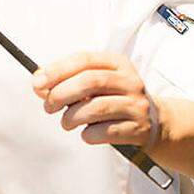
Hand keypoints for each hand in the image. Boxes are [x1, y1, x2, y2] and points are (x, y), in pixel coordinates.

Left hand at [32, 52, 160, 149]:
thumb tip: (39, 84)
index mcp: (118, 64)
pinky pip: (104, 132)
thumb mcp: (98, 84)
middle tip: (49, 106)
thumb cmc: (117, 100)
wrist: (156, 123)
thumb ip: (68, 81)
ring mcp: (136, 105)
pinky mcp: (137, 128)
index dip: (58, 70)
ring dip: (72, 117)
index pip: (84, 60)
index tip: (37, 83)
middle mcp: (130, 81)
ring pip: (96, 108)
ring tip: (66, 123)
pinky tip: (87, 133)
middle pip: (90, 81)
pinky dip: (88, 134)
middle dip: (61, 94)